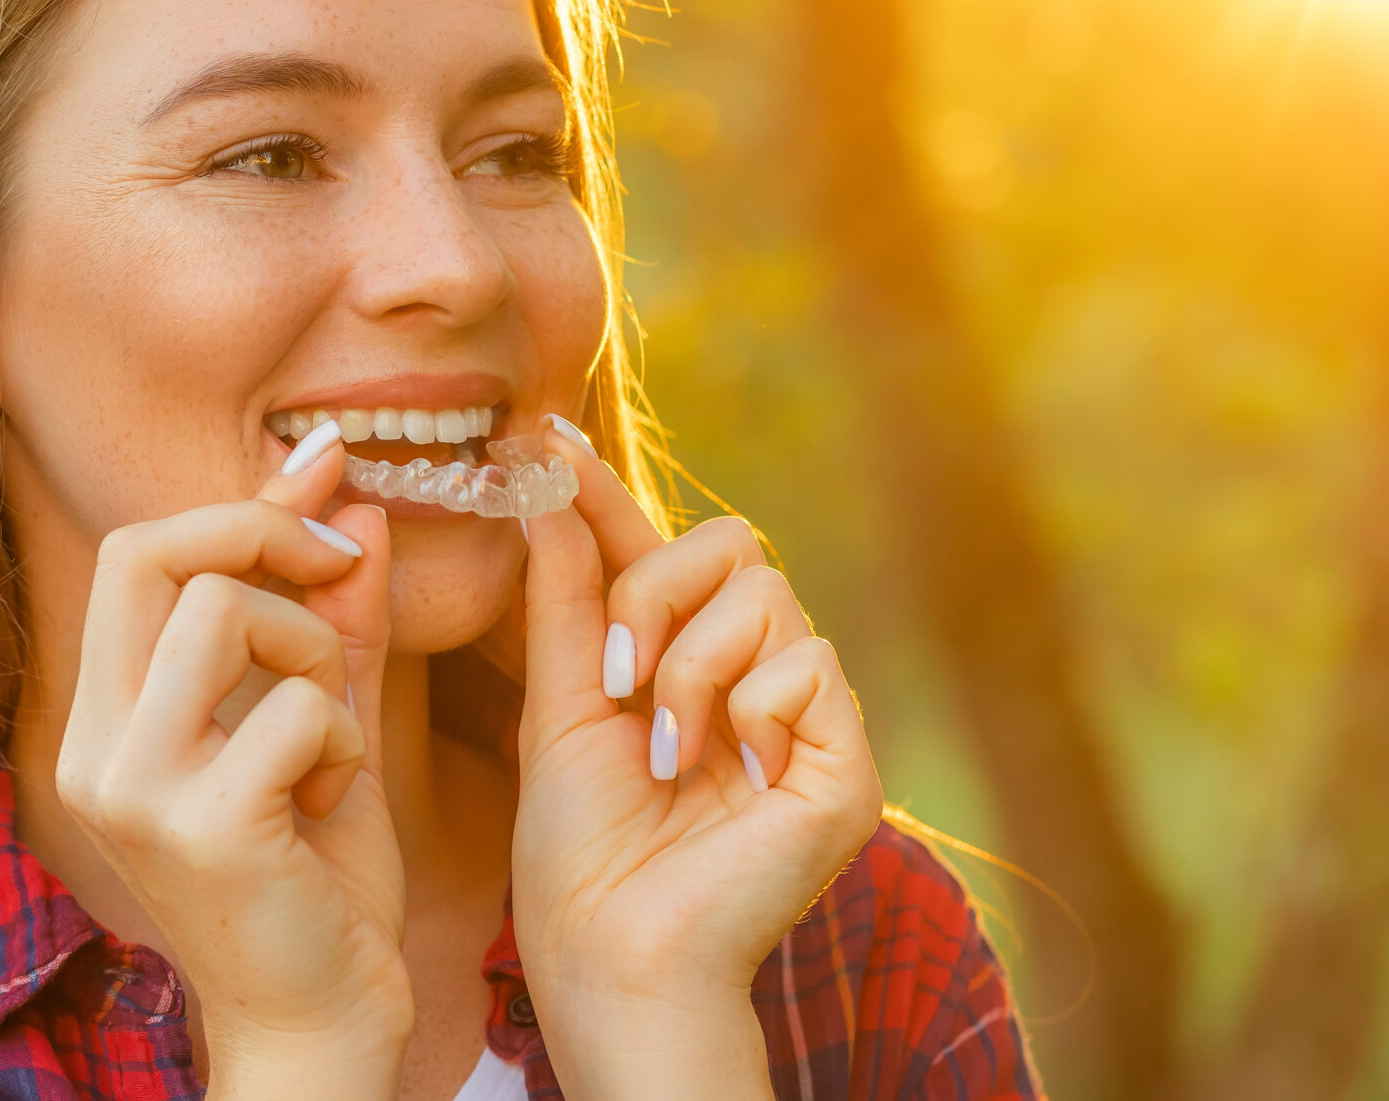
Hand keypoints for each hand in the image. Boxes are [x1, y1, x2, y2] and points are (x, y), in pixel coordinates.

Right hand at [54, 435, 409, 1096]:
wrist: (319, 1023)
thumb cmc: (316, 877)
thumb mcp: (325, 723)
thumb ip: (332, 616)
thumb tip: (349, 496)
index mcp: (109, 717)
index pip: (133, 553)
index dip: (238, 506)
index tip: (326, 494)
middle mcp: (96, 748)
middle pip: (152, 553)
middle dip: (267, 536)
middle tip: (339, 571)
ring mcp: (136, 788)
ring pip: (222, 612)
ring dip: (312, 652)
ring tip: (331, 732)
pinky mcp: (199, 827)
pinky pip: (294, 706)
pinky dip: (342, 737)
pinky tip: (333, 799)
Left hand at [509, 420, 882, 1099]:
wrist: (614, 954)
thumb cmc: (579, 853)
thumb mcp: (557, 709)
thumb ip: (564, 603)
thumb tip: (549, 492)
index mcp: (677, 662)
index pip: (650, 547)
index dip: (604, 491)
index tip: (542, 434)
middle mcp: (749, 676)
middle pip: (730, 544)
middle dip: (656, 590)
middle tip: (616, 673)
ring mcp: (803, 716)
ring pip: (766, 595)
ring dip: (691, 665)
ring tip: (666, 750)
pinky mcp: (847, 758)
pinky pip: (809, 660)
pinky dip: (748, 708)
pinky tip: (727, 776)